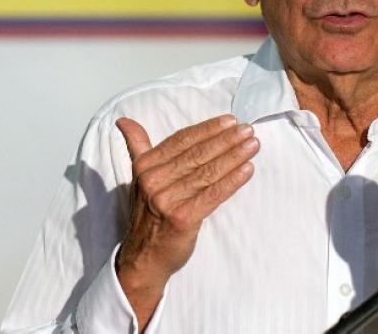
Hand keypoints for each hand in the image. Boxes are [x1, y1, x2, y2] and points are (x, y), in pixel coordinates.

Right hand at [114, 115, 258, 327]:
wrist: (143, 258)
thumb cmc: (148, 214)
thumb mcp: (138, 177)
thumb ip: (137, 147)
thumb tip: (124, 121)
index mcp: (145, 166)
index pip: (182, 140)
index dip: (208, 129)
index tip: (230, 121)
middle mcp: (153, 180)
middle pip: (197, 154)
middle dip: (226, 140)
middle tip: (248, 130)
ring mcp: (167, 200)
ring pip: (208, 172)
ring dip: (234, 156)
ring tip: (253, 145)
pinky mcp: (183, 218)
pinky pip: (213, 194)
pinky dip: (233, 180)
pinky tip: (248, 169)